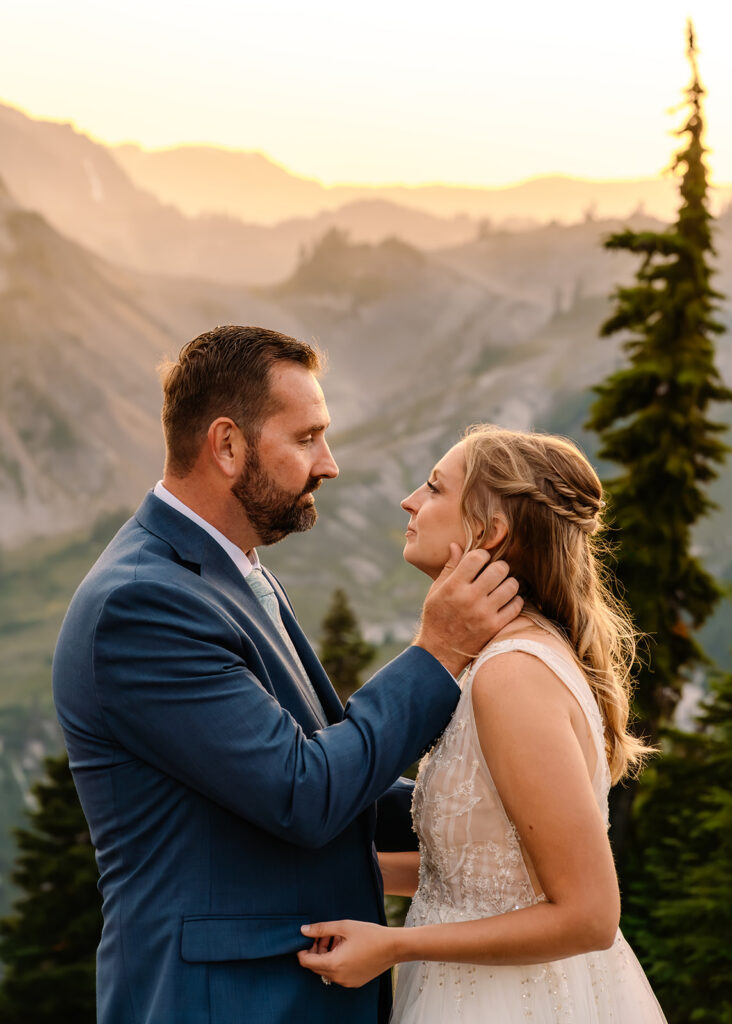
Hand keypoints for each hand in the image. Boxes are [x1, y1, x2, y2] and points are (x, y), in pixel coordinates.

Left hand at [297, 920, 396, 987]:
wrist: (393, 947)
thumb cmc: (369, 935)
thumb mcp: (344, 927)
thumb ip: (321, 929)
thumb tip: (303, 930)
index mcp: (334, 964)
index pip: (306, 962)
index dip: (302, 950)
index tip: (305, 938)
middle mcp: (338, 977)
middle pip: (316, 966)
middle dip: (316, 950)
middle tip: (324, 934)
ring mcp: (347, 982)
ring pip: (327, 970)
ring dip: (326, 955)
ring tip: (337, 938)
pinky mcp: (354, 982)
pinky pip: (338, 974)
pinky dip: (336, 962)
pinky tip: (345, 948)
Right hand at [415, 544, 522, 675]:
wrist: (439, 652)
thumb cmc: (436, 618)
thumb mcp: (436, 591)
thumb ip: (449, 568)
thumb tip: (456, 545)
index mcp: (454, 586)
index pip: (477, 557)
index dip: (482, 555)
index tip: (482, 561)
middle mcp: (470, 598)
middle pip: (499, 569)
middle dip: (500, 567)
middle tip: (496, 572)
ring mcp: (484, 613)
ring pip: (511, 586)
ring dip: (509, 583)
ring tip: (503, 586)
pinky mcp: (494, 627)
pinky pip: (516, 606)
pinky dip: (515, 600)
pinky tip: (507, 601)